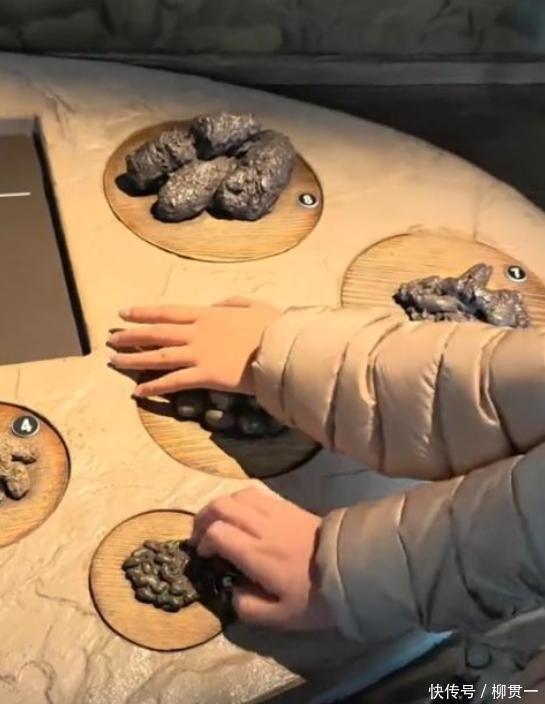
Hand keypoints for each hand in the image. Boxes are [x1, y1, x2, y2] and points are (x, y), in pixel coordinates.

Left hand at [108, 298, 280, 396]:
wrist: (282, 348)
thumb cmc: (272, 326)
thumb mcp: (253, 304)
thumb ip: (231, 303)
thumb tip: (215, 305)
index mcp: (207, 314)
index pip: (167, 312)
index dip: (143, 312)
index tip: (124, 313)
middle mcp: (196, 333)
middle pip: (156, 333)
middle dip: (130, 335)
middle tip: (110, 339)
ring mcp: (198, 354)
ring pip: (158, 357)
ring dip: (133, 359)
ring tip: (114, 361)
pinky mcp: (205, 376)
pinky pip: (174, 382)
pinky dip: (154, 386)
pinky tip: (138, 391)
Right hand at [190, 488, 335, 630]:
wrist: (353, 568)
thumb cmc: (315, 596)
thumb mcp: (280, 617)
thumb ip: (249, 608)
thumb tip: (233, 593)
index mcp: (257, 552)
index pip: (217, 532)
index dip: (204, 541)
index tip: (205, 556)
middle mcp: (262, 526)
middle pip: (222, 506)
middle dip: (203, 518)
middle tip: (199, 536)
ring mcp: (275, 511)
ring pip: (237, 494)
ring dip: (221, 506)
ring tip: (217, 522)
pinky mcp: (287, 505)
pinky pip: (255, 492)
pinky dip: (239, 499)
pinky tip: (241, 513)